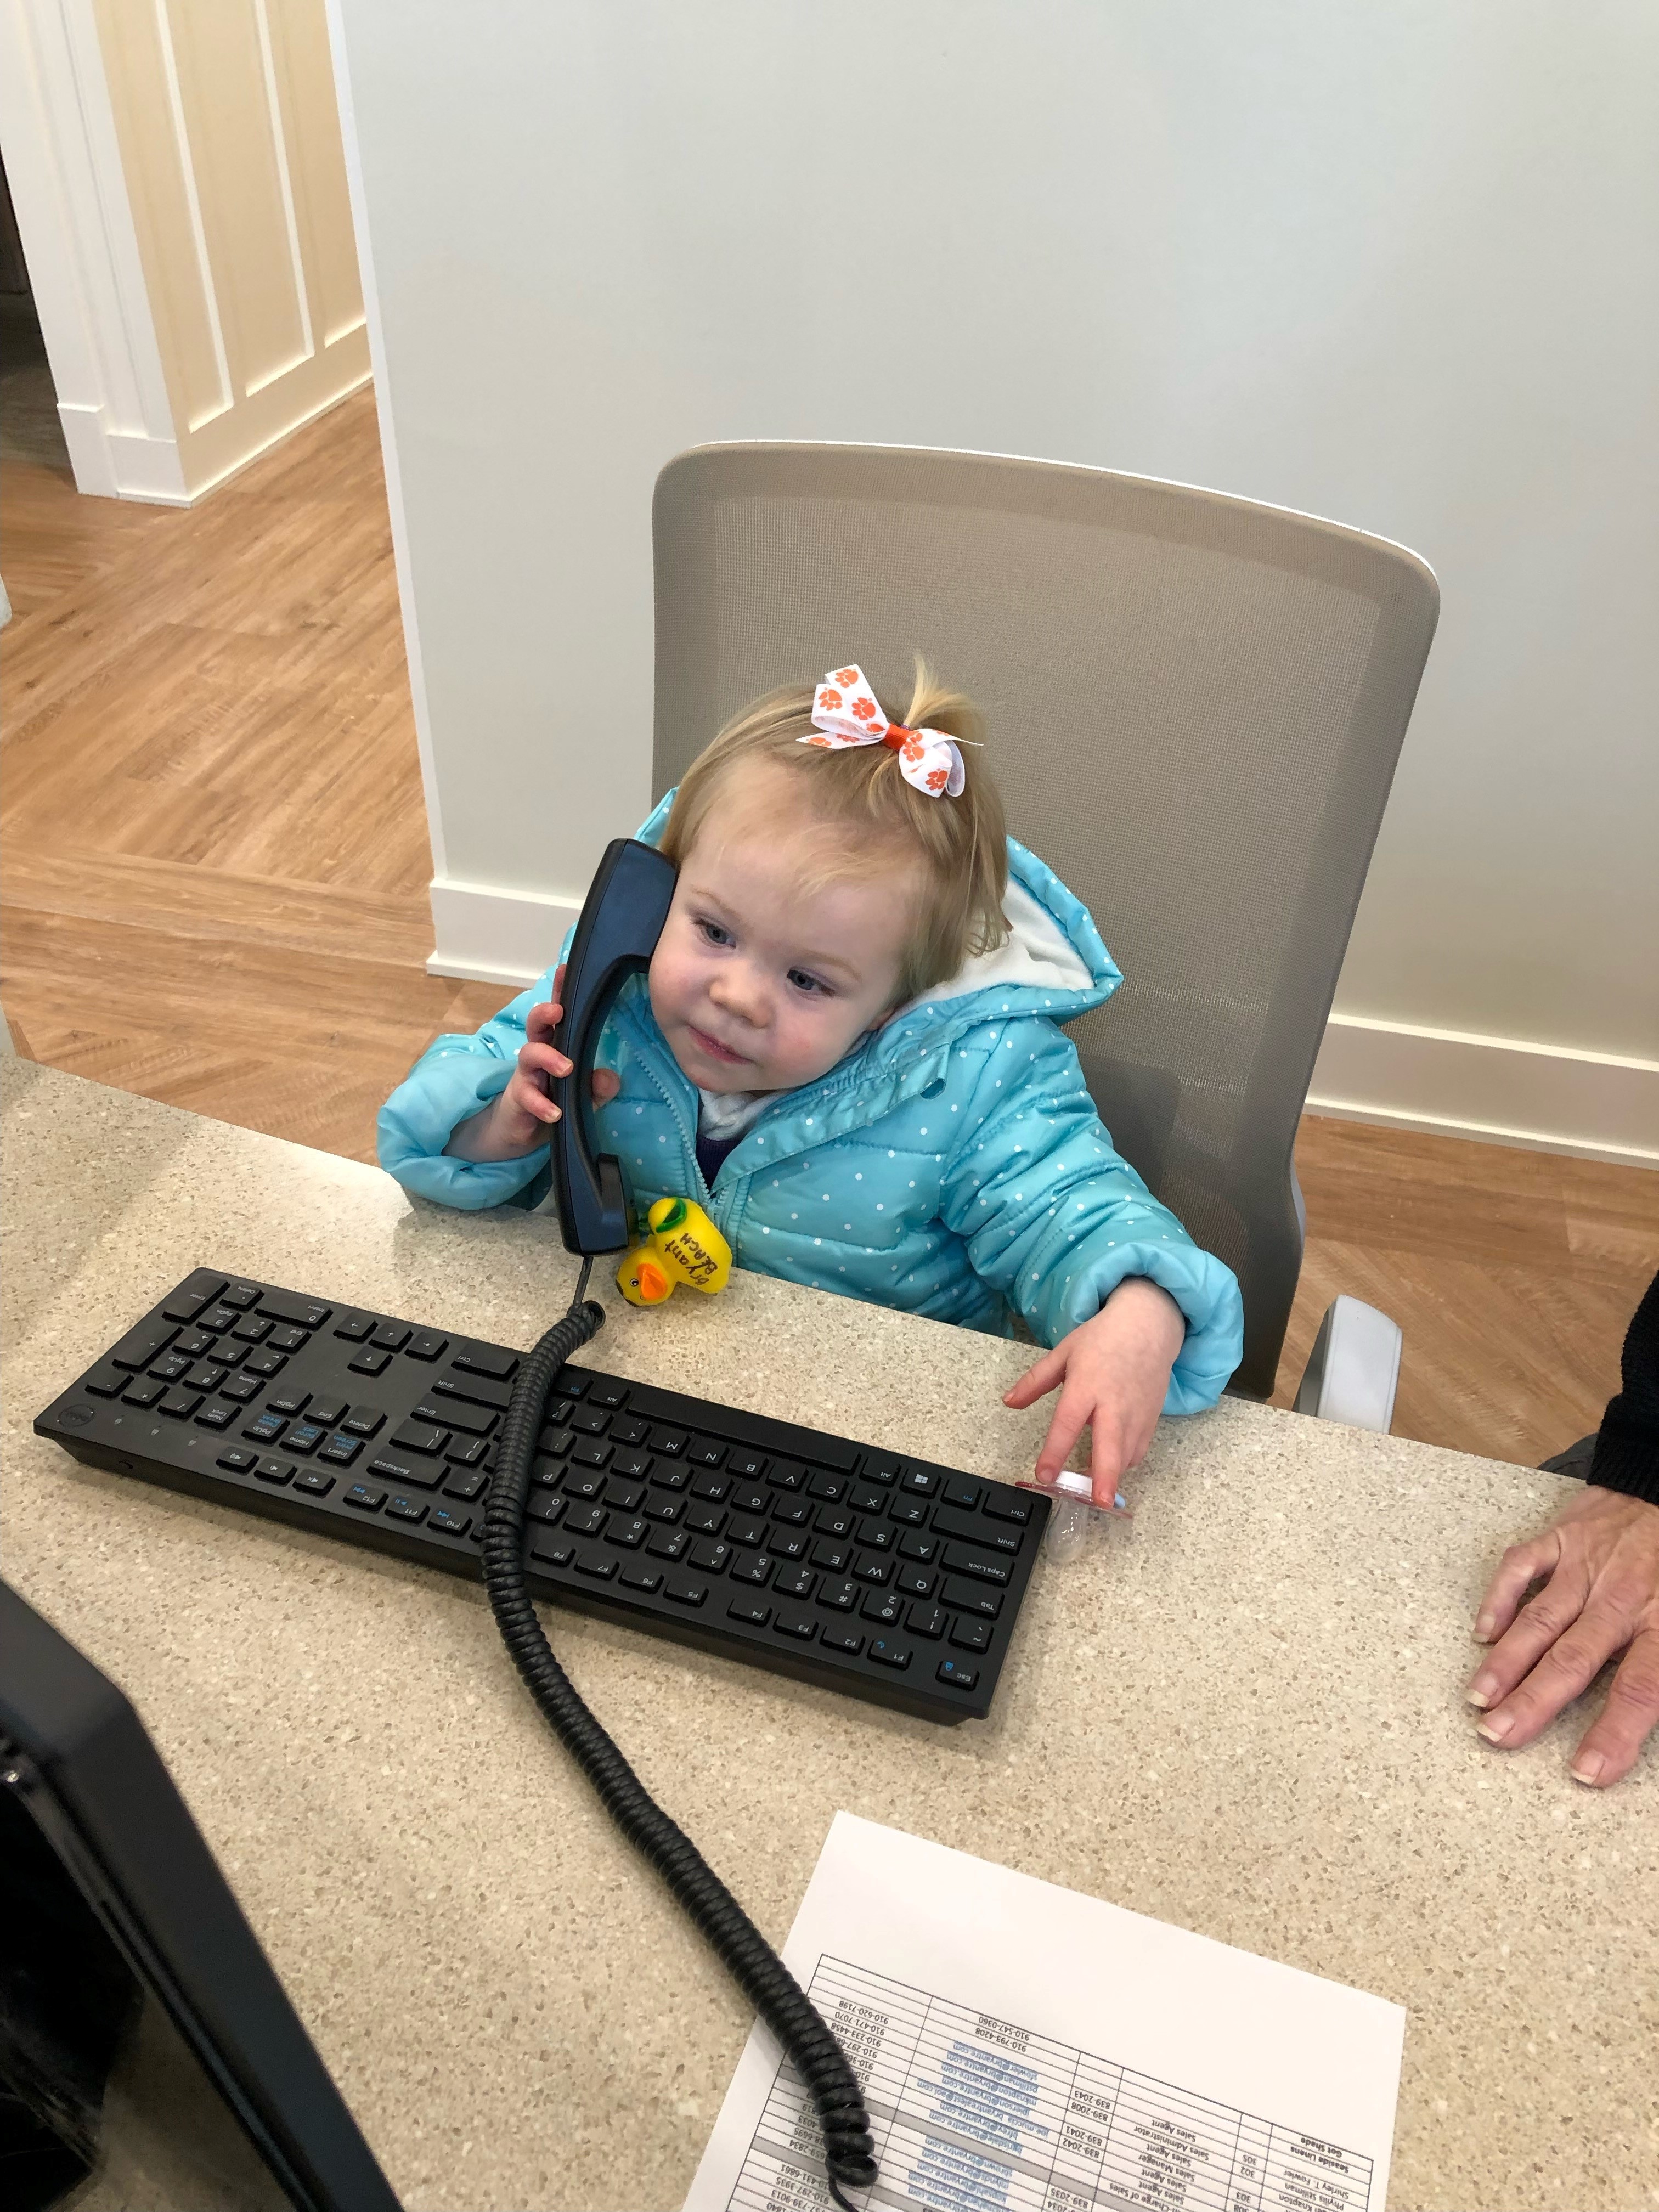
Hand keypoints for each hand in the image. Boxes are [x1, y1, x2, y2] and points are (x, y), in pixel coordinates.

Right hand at [444, 966, 620, 1162]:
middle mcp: (538, 1054)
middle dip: (544, 1013)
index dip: (560, 992)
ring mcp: (526, 1076)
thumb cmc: (553, 1100)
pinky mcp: (518, 1099)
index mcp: (555, 1045)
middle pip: (536, 1025)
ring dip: (548, 1058)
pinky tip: (555, 1113)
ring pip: (528, 1055)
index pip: (557, 1014)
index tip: (565, 969)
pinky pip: (527, 1096)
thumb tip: (610, 1078)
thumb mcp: (583, 1094)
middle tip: (559, 1013)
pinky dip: (541, 1104)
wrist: (520, 1132)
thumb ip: (597, 1086)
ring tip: (566, 1069)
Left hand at [1002, 1278, 1184, 1508]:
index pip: (1067, 1423)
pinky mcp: (1151, 1419)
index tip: (1044, 1475)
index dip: (1055, 1451)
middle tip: (1098, 1503)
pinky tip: (1111, 1467)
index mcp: (1086, 1386)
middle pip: (1110, 1447)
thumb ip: (1036, 1381)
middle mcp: (1113, 1404)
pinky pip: (1138, 1450)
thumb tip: (1008, 1402)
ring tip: (1095, 1493)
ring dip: (1111, 1476)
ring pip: (1126, 1455)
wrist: (1148, 1326)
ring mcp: (1136, 1414)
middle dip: (1105, 1478)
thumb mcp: (1064, 1353)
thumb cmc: (1102, 1339)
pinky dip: (1125, 1463)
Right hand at [1467, 1484, 1658, 1786]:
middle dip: (1534, 1702)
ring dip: (1507, 1662)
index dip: (1613, 1734)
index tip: (1585, 1772)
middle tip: (1499, 1736)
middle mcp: (1622, 1598)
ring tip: (1479, 1699)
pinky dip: (1500, 1599)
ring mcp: (1585, 1566)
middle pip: (1575, 1660)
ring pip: (1541, 1620)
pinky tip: (1482, 1632)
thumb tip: (1652, 1711)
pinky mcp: (1560, 1538)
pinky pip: (1522, 1568)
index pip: (1639, 1690)